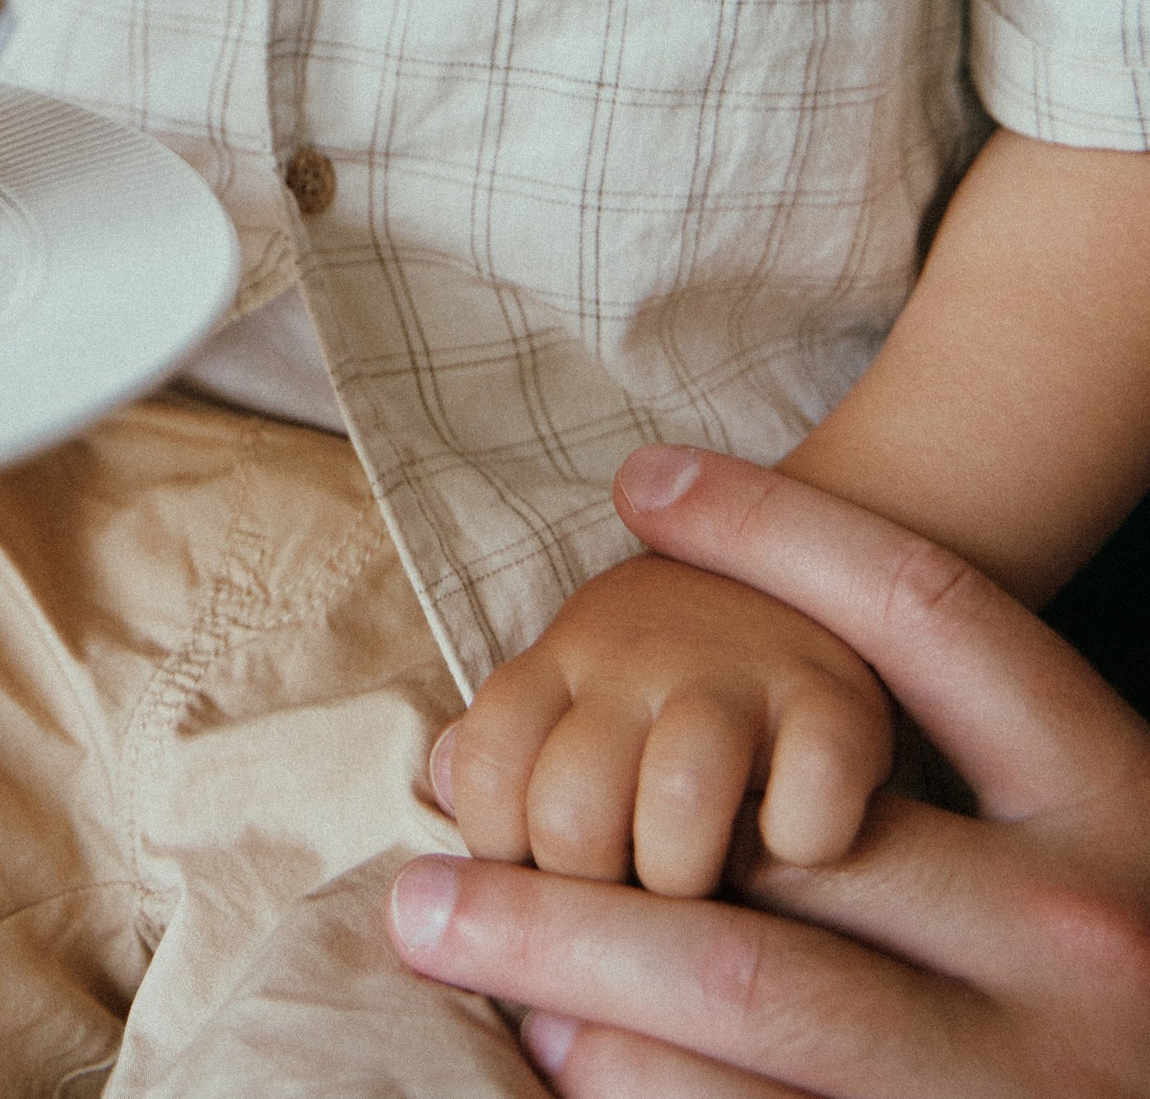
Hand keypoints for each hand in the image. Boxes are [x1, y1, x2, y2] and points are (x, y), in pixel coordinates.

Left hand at [389, 445, 1149, 1094]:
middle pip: (783, 862)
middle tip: (435, 886)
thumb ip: (922, 762)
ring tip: (467, 965)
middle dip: (585, 877)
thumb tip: (679, 666)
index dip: (784, 530)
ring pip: (760, 991)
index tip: (643, 480)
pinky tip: (568, 1067)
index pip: (932, 617)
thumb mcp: (1097, 843)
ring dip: (587, 982)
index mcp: (1110, 805)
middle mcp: (1077, 933)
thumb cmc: (1118, 970)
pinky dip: (653, 1092)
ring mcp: (1031, 1075)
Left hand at [438, 546, 892, 897]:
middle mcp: (635, 659)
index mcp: (560, 662)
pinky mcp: (838, 703)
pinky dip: (804, 844)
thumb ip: (504, 749)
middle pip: (570, 814)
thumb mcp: (572, 689)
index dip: (505, 854)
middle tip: (628, 896)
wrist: (800, 558)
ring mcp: (737, 676)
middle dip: (594, 894)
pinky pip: (811, 802)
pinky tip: (796, 846)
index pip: (485, 770)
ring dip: (687, 876)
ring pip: (677, 802)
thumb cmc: (666, 676)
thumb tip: (444, 791)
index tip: (547, 879)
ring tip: (706, 884)